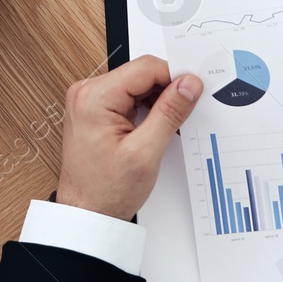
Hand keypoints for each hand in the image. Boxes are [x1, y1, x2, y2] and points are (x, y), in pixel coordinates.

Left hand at [55, 56, 202, 219]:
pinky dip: (146, 107)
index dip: (174, 75)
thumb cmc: (106, 190)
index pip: (145, 68)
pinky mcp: (94, 110)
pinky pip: (127, 97)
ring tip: (172, 123)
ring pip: (136, 84)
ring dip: (158, 99)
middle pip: (140, 74)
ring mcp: (88, 100)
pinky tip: (158, 124)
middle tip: (188, 109)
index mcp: (94, 97)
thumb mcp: (145, 152)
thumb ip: (169, 113)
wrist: (87, 213)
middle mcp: (87, 92)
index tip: (195, 89)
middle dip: (167, 89)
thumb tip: (189, 84)